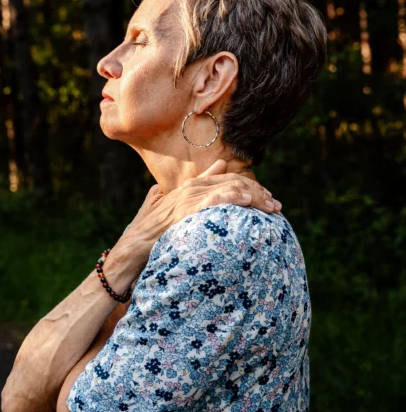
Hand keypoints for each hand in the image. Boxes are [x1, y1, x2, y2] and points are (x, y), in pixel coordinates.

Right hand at [123, 159, 280, 250]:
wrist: (135, 244)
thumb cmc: (154, 231)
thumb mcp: (175, 207)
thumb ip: (196, 189)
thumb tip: (218, 167)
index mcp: (190, 186)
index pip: (228, 178)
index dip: (251, 187)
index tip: (267, 199)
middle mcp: (191, 187)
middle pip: (234, 182)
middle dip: (259, 193)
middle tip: (276, 206)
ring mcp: (189, 197)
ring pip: (231, 188)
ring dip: (255, 198)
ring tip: (271, 209)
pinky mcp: (187, 210)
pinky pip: (216, 199)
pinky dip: (235, 198)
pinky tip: (249, 203)